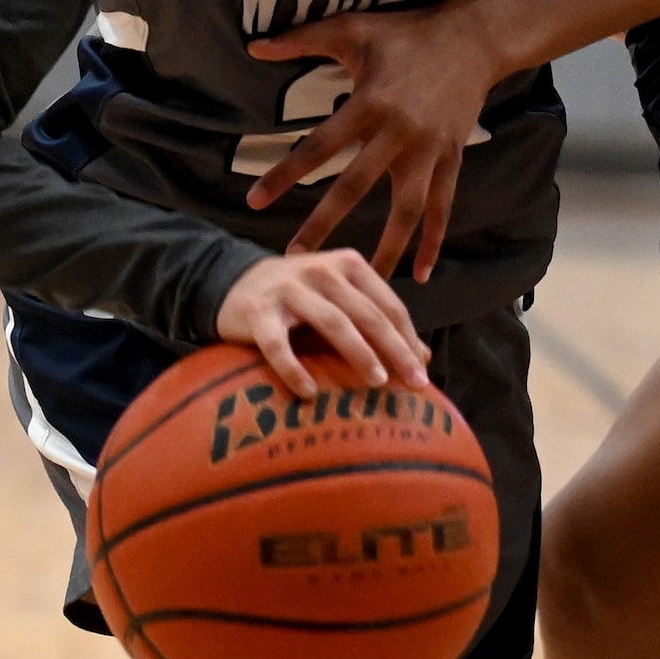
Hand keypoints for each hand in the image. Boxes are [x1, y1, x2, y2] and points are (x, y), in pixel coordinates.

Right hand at [216, 249, 431, 397]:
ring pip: (332, 323)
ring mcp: (288, 288)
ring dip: (358, 354)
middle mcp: (322, 270)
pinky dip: (294, 369)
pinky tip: (309, 393)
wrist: (235, 282)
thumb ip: (377, 320)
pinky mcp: (257, 311)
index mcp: (349, 264)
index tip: (424, 369)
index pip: (387, 304)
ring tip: (376, 384)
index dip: (408, 337)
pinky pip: (278, 344)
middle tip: (415, 383)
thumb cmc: (302, 298)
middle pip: (367, 314)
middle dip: (395, 349)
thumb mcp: (341, 300)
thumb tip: (423, 356)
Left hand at [247, 4, 500, 282]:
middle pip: (356, 186)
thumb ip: (303, 39)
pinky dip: (432, 241)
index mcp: (371, 102)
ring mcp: (429, 150)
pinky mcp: (452, 159)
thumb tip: (254, 47)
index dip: (286, 174)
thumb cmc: (406, 33)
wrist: (474, 39)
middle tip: (293, 256)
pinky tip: (418, 275)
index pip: (319, 145)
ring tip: (362, 280)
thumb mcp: (354, 28)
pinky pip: (442, 207)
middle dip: (323, 223)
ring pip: (406, 209)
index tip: (254, 202)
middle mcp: (399, 132)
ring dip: (385, 247)